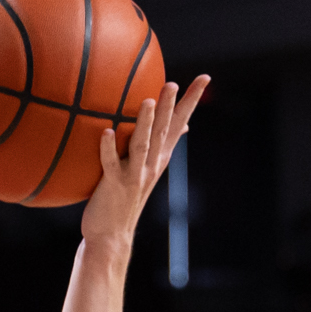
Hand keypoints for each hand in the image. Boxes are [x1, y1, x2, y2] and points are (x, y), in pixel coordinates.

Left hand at [80, 75, 209, 247]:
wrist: (112, 233)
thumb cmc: (123, 196)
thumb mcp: (144, 169)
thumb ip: (155, 146)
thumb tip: (179, 127)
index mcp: (159, 157)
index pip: (179, 123)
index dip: (191, 101)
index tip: (204, 78)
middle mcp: (151, 164)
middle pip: (163, 131)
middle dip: (170, 107)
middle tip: (173, 83)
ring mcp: (135, 175)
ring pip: (142, 145)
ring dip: (145, 124)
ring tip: (148, 101)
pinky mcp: (115, 185)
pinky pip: (111, 163)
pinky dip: (109, 148)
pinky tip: (106, 131)